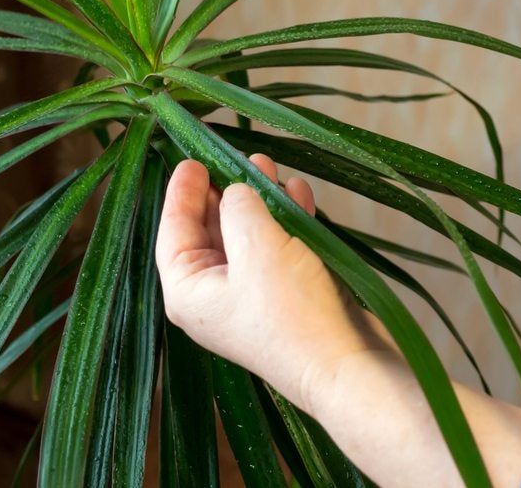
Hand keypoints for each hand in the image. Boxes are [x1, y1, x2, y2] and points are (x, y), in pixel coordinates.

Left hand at [157, 157, 520, 487]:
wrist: (347, 364)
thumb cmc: (293, 312)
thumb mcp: (258, 246)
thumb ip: (240, 207)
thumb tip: (236, 191)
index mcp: (190, 292)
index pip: (173, 233)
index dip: (181, 193)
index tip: (192, 159)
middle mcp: (215, 297)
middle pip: (209, 232)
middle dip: (225, 192)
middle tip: (234, 156)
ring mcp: (253, 299)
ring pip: (248, 237)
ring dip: (260, 201)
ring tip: (270, 166)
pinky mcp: (288, 298)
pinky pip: (278, 249)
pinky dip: (286, 221)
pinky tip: (297, 194)